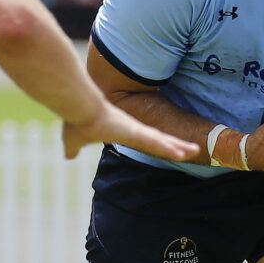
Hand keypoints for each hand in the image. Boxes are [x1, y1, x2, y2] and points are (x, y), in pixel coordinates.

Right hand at [61, 102, 198, 161]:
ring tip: (196, 150)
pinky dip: (169, 148)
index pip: (147, 141)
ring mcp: (136, 130)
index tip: (172, 148)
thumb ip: (73, 148)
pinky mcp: (135, 131)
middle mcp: (134, 130)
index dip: (160, 145)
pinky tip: (183, 152)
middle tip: (193, 148)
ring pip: (162, 141)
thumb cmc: (77, 120)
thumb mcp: (73, 140)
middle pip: (159, 140)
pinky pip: (156, 142)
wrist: (78, 107)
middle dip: (176, 145)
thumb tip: (67, 156)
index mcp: (124, 132)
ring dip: (178, 147)